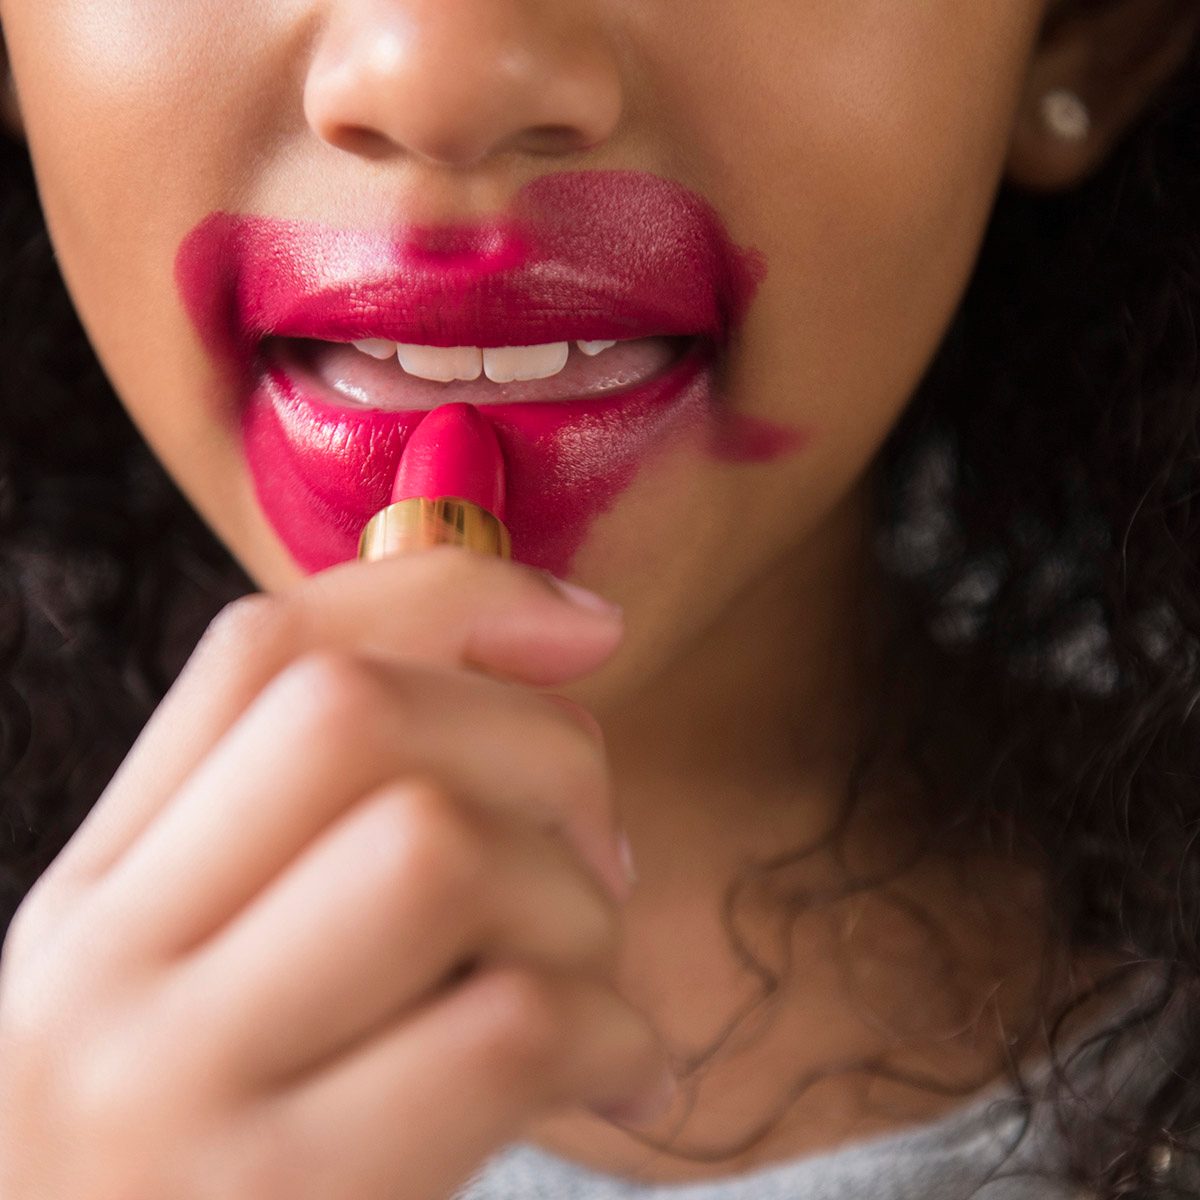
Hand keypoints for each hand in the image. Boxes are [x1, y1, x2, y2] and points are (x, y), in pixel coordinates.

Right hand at [0, 548, 672, 1199]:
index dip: (449, 600)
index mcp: (102, 891)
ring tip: (592, 977)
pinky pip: (506, 1024)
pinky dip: (612, 1029)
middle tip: (598, 846)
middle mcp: (106, 968)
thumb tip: (559, 642)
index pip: (263, 653)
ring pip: (438, 846)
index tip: (586, 626)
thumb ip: (342, 833)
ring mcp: (173, 1089)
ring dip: (576, 900)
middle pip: (356, 714)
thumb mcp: (234, 987)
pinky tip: (622, 1075)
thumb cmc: (240, 1162)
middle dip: (539, 743)